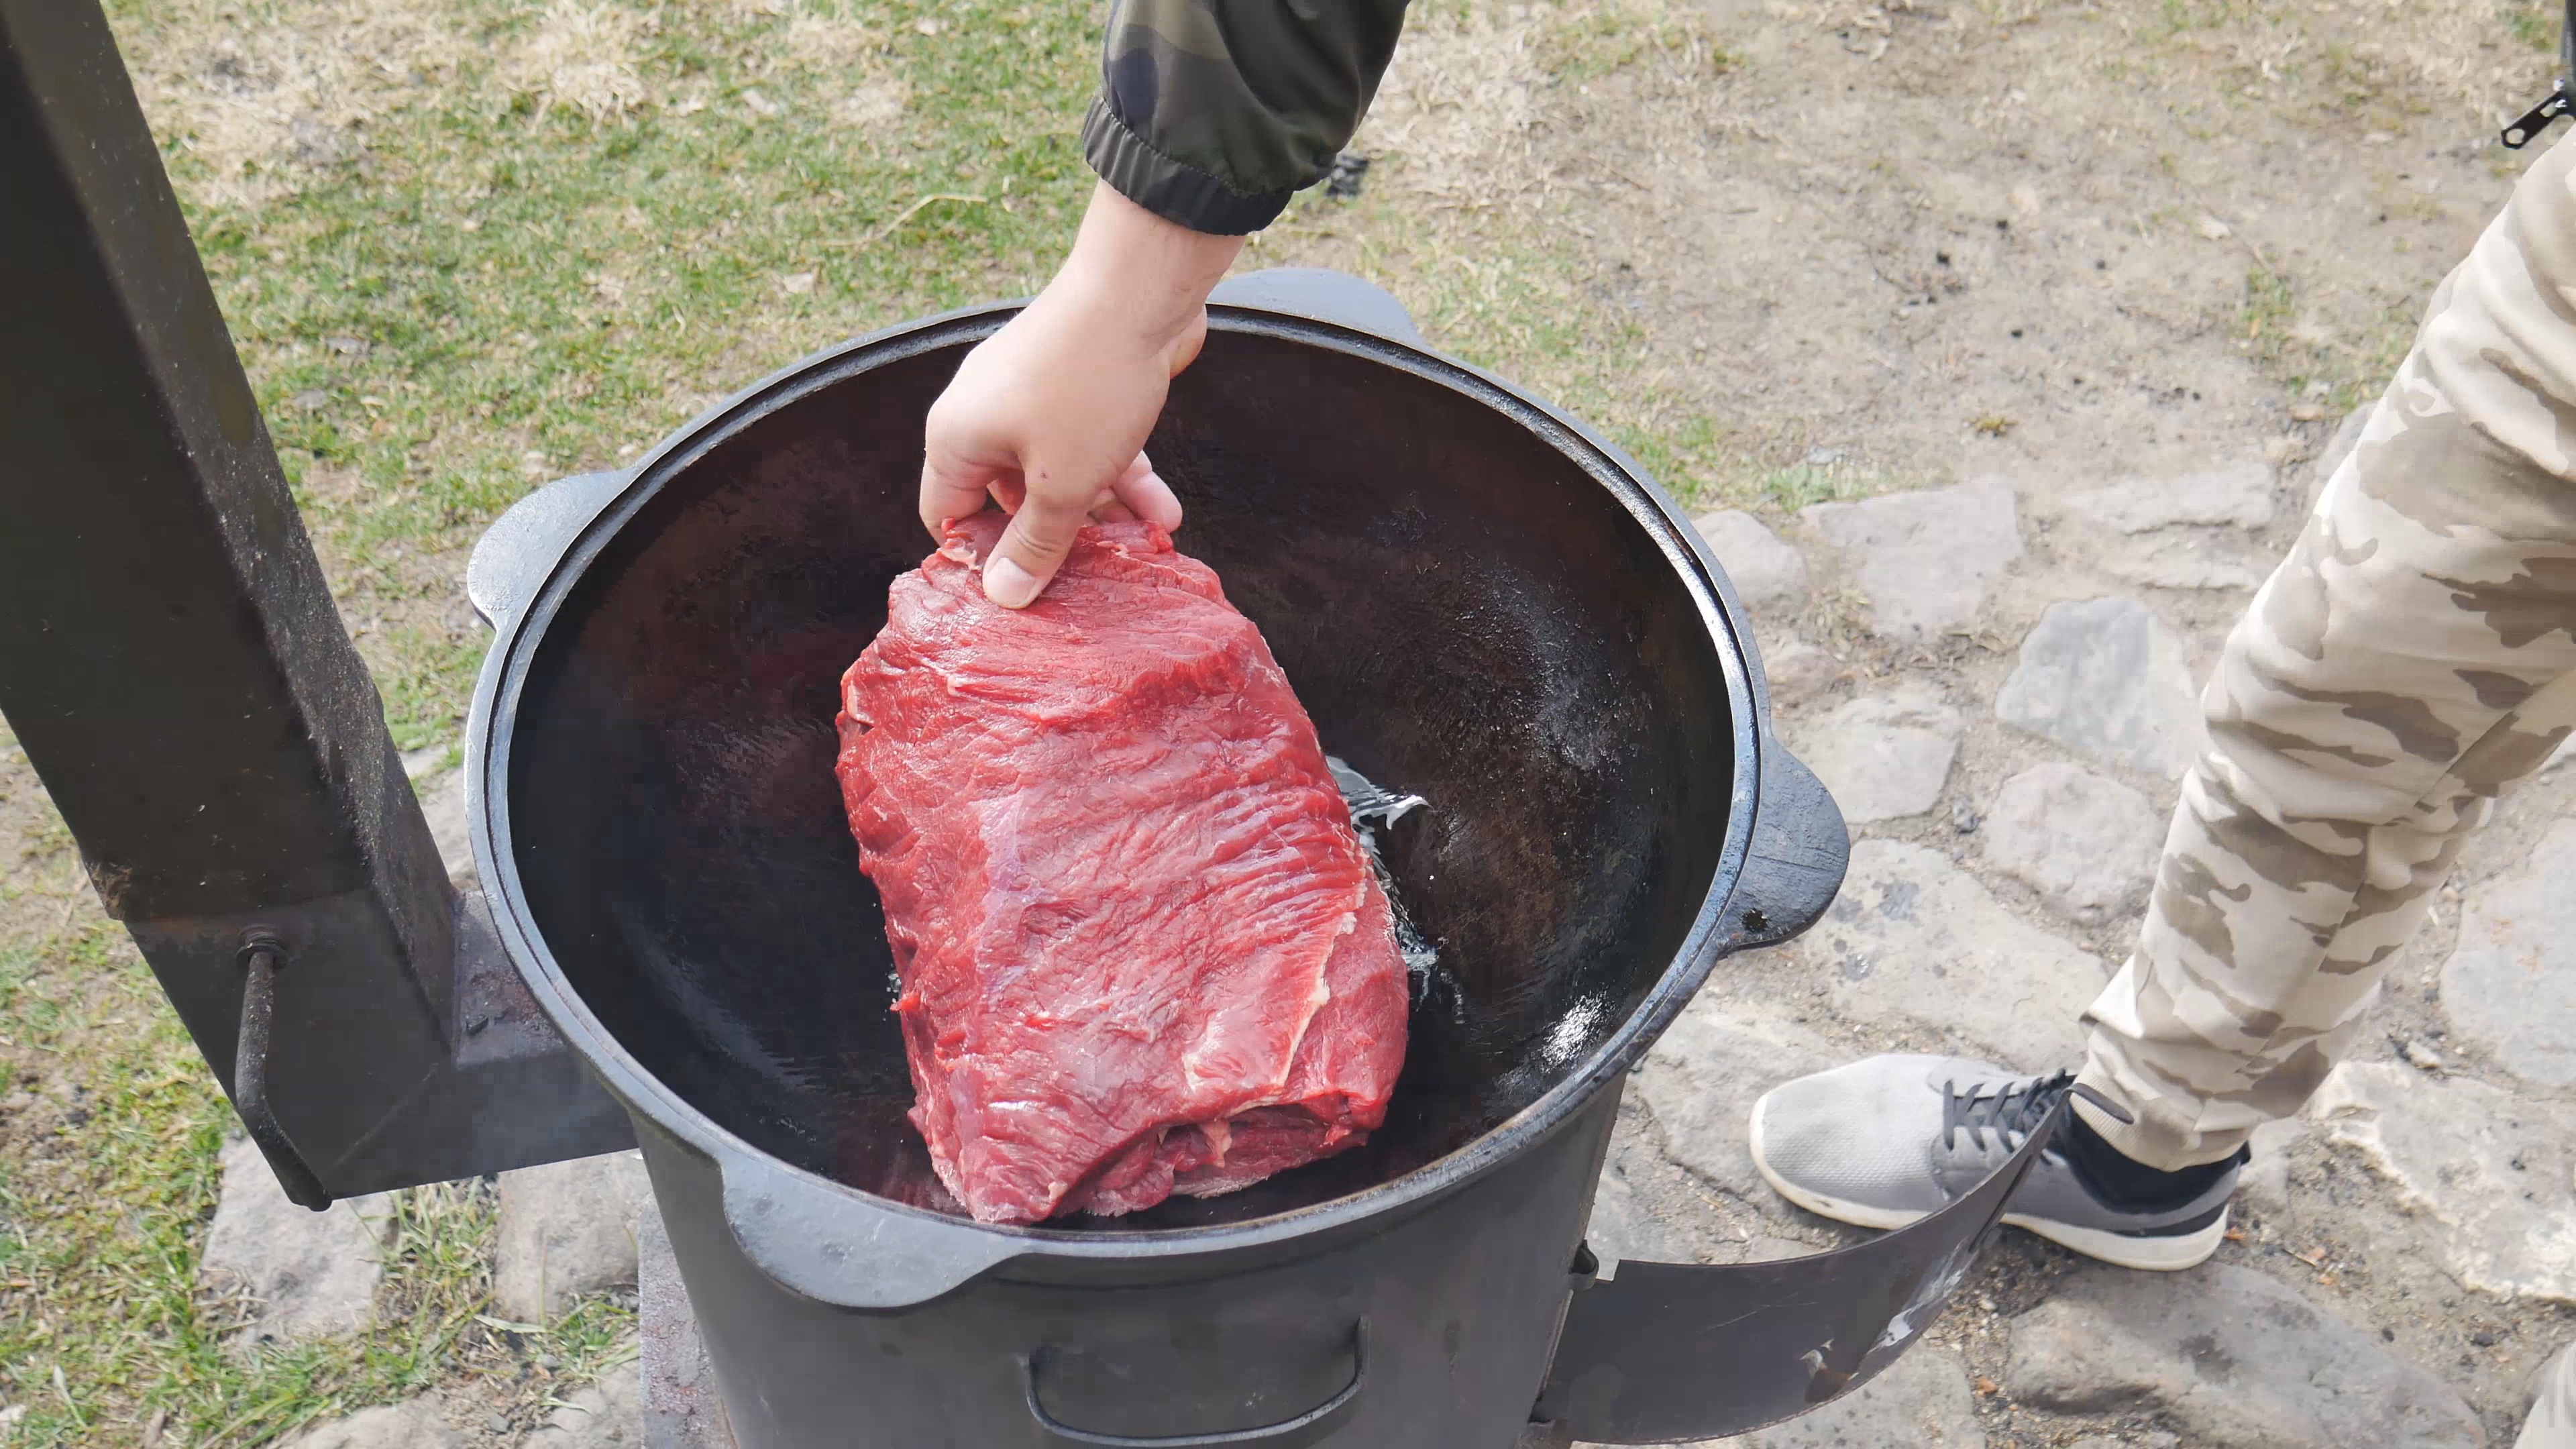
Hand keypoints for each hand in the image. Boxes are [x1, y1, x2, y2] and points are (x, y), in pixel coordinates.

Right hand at [919, 182, 1244, 606]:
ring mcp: (1030, 395)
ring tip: (1142, 544)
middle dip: (1054, 537)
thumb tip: (1004, 595)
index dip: (981, 558)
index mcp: (956, 438)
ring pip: (1057, 471)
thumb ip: (1035, 544)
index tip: (1024, 590)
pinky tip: (1164, 509)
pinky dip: (1120, 473)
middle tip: (1091, 578)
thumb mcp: (1062, 486)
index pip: (947, 516)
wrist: (1139, 290)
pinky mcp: (1075, 383)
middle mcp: (983, 414)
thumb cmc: (1087, 388)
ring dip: (1100, 510)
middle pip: (1007, 498)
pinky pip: (1089, 443)